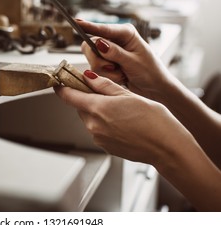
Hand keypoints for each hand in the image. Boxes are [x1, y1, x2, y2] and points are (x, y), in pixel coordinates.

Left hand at [54, 71, 193, 164]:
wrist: (166, 148)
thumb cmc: (154, 120)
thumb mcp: (128, 95)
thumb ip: (105, 86)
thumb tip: (88, 77)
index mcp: (97, 108)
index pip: (69, 96)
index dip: (62, 88)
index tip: (59, 82)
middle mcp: (93, 125)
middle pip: (81, 107)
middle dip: (88, 99)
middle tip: (106, 94)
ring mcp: (98, 138)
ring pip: (90, 119)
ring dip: (98, 112)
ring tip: (121, 111)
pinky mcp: (105, 147)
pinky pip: (98, 131)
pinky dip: (105, 124)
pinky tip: (123, 123)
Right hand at [77, 20, 173, 99]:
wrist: (154, 89)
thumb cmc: (151, 72)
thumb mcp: (134, 62)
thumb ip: (116, 53)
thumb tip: (99, 43)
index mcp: (125, 33)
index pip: (103, 29)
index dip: (89, 26)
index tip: (77, 22)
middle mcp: (114, 40)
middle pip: (90, 45)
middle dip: (99, 60)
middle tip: (113, 68)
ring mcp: (108, 52)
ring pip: (92, 60)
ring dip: (105, 71)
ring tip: (122, 74)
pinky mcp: (105, 64)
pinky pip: (95, 70)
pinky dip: (106, 76)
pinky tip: (119, 77)